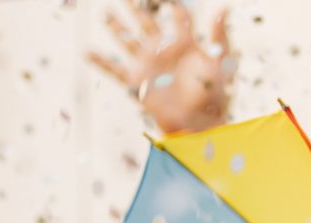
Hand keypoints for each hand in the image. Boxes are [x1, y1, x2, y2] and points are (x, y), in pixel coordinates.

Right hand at [89, 2, 233, 136]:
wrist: (200, 123)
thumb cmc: (215, 94)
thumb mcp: (222, 61)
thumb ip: (220, 35)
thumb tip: (223, 8)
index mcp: (185, 43)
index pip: (178, 17)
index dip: (175, 5)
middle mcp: (164, 51)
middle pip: (147, 23)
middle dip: (136, 8)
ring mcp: (148, 66)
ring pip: (128, 40)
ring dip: (116, 27)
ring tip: (105, 13)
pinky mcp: (137, 83)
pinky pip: (115, 70)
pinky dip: (100, 62)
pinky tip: (87, 52)